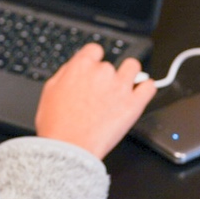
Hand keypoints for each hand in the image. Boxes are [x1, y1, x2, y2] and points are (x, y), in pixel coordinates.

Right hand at [35, 44, 155, 157]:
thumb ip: (66, 73)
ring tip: (124, 87)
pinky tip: (140, 92)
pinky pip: (150, 87)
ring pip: (134, 67)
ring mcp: (121, 87)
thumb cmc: (57, 124)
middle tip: (101, 92)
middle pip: (112, 63)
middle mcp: (103, 72)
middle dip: (107, 75)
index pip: (95, 49)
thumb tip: (75, 67)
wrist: (69, 149)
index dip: (94, 59)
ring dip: (129, 75)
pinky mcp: (134, 104)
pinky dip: (146, 88)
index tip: (94, 68)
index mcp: (81, 66)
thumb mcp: (49, 91)